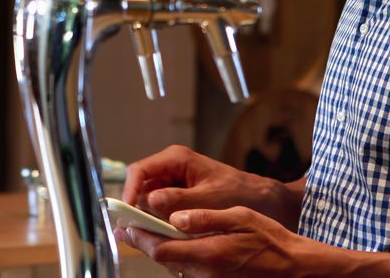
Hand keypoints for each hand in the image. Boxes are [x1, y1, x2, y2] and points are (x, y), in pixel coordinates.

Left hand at [115, 207, 389, 277]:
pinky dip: (180, 256)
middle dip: (145, 242)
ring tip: (148, 230)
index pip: (161, 249)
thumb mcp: (241, 218)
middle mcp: (205, 273)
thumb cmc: (274, 241)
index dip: (140, 236)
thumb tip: (175, 217)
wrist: (300, 270)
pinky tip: (179, 243)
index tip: (126, 223)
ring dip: (161, 249)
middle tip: (130, 224)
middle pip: (164, 259)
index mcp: (208, 255)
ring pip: (175, 265)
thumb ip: (205, 219)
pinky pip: (191, 270)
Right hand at [122, 145, 302, 230]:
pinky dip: (162, 219)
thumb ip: (178, 200)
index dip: (129, 190)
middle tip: (139, 228)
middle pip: (141, 185)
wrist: (261, 199)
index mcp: (176, 158)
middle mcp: (171, 167)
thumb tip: (150, 201)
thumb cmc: (239, 192)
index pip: (139, 170)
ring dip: (151, 215)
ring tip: (157, 231)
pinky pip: (161, 207)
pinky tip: (169, 230)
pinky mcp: (178, 194)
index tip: (128, 211)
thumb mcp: (208, 198)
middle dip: (139, 207)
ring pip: (149, 198)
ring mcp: (174, 181)